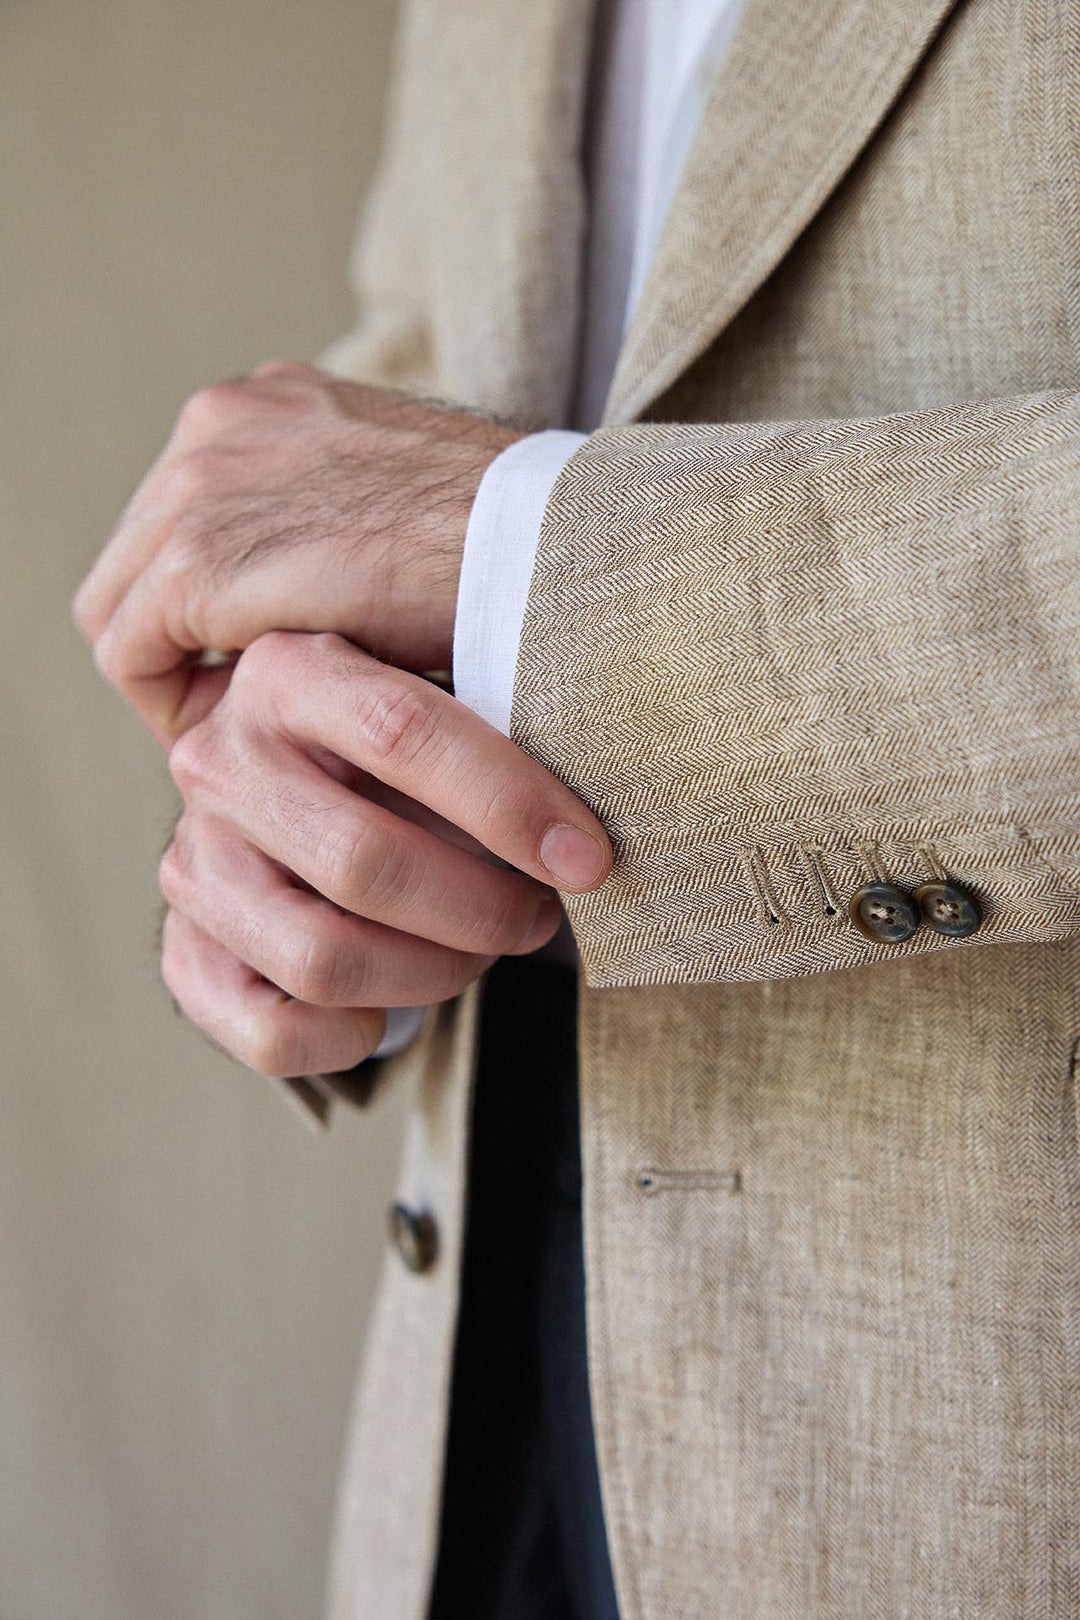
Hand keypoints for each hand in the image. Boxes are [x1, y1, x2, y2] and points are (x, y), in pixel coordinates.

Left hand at [73, 362, 521, 746]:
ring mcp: (200, 484)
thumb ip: (339, 527)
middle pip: (136, 558)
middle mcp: (218, 424)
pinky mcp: (204, 559)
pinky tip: (233, 739)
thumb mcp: (406, 505)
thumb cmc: (509, 543)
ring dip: (169, 679)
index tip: (252, 671)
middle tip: (232, 714)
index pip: (182, 515)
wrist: (547, 542)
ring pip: (119, 609)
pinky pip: (131, 654)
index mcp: (271, 403)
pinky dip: (169, 705)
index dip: (203, 608)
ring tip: (235, 736)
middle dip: (172, 642)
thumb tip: (316, 593)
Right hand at [160, 630, 611, 1077]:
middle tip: (537, 917)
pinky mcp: (183, 950)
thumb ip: (491, 742)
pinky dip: (358, 1035)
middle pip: (365, 863)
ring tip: (478, 954)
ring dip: (434, 976)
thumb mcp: (429, 708)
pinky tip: (395, 1000)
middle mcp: (220, 761)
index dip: (508, 804)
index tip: (587, 859)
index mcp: (289, 674)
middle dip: (481, 910)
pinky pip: (277, 1033)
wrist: (278, 797)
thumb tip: (584, 833)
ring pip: (324, 959)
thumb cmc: (388, 757)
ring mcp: (191, 863)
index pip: (403, 733)